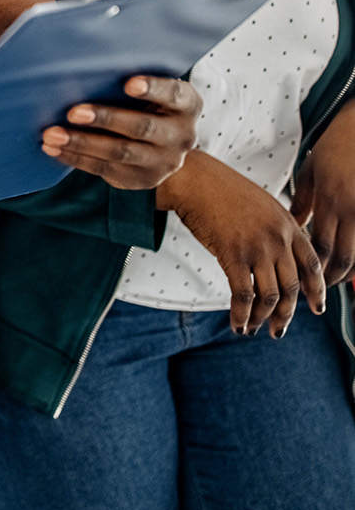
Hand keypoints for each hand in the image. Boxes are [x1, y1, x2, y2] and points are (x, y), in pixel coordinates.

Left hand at [41, 75, 198, 189]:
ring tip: (52, 134)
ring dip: (82, 143)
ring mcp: (163, 161)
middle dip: (105, 118)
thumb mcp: (152, 90)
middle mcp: (181, 135)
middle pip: (141, 126)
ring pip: (119, 152)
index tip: (128, 83)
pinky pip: (104, 169)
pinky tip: (52, 149)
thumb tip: (82, 58)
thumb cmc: (148, 104)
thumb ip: (131, 76)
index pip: (174, 94)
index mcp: (186, 105)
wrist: (165, 149)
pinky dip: (75, 158)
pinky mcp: (141, 179)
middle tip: (73, 112)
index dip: (153, 88)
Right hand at [158, 151, 324, 336]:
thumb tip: (278, 256)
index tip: (316, 308)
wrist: (193, 179)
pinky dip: (241, 314)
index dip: (317, 290)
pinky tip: (237, 324)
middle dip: (286, 314)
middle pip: (292, 287)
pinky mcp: (233, 254)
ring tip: (253, 329)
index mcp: (288, 224)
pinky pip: (243, 294)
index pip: (312, 265)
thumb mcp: (260, 204)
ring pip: (270, 295)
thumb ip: (275, 228)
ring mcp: (257, 247)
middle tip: (278, 330)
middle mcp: (278, 238)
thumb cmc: (220, 189)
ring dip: (262, 318)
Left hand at [291, 100, 354, 286]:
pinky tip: (353, 264)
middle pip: (341, 255)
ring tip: (335, 281)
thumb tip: (294, 225)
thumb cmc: (335, 148)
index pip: (318, 245)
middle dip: (331, 277)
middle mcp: (350, 208)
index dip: (312, 267)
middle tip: (320, 292)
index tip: (303, 280)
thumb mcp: (312, 171)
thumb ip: (303, 201)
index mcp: (328, 199)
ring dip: (349, 272)